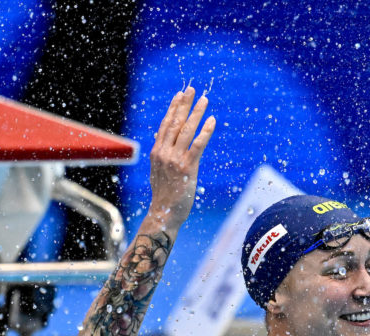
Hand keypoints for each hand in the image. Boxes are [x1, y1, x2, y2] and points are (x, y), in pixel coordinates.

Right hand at [147, 87, 216, 225]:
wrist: (164, 213)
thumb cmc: (165, 195)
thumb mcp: (160, 171)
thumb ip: (163, 155)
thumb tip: (162, 140)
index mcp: (157, 151)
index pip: (166, 124)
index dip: (173, 108)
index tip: (179, 94)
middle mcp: (164, 152)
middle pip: (175, 122)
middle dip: (184, 104)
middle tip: (192, 89)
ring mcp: (174, 159)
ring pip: (186, 130)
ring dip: (196, 113)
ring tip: (204, 100)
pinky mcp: (187, 167)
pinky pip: (197, 145)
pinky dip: (205, 132)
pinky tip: (211, 120)